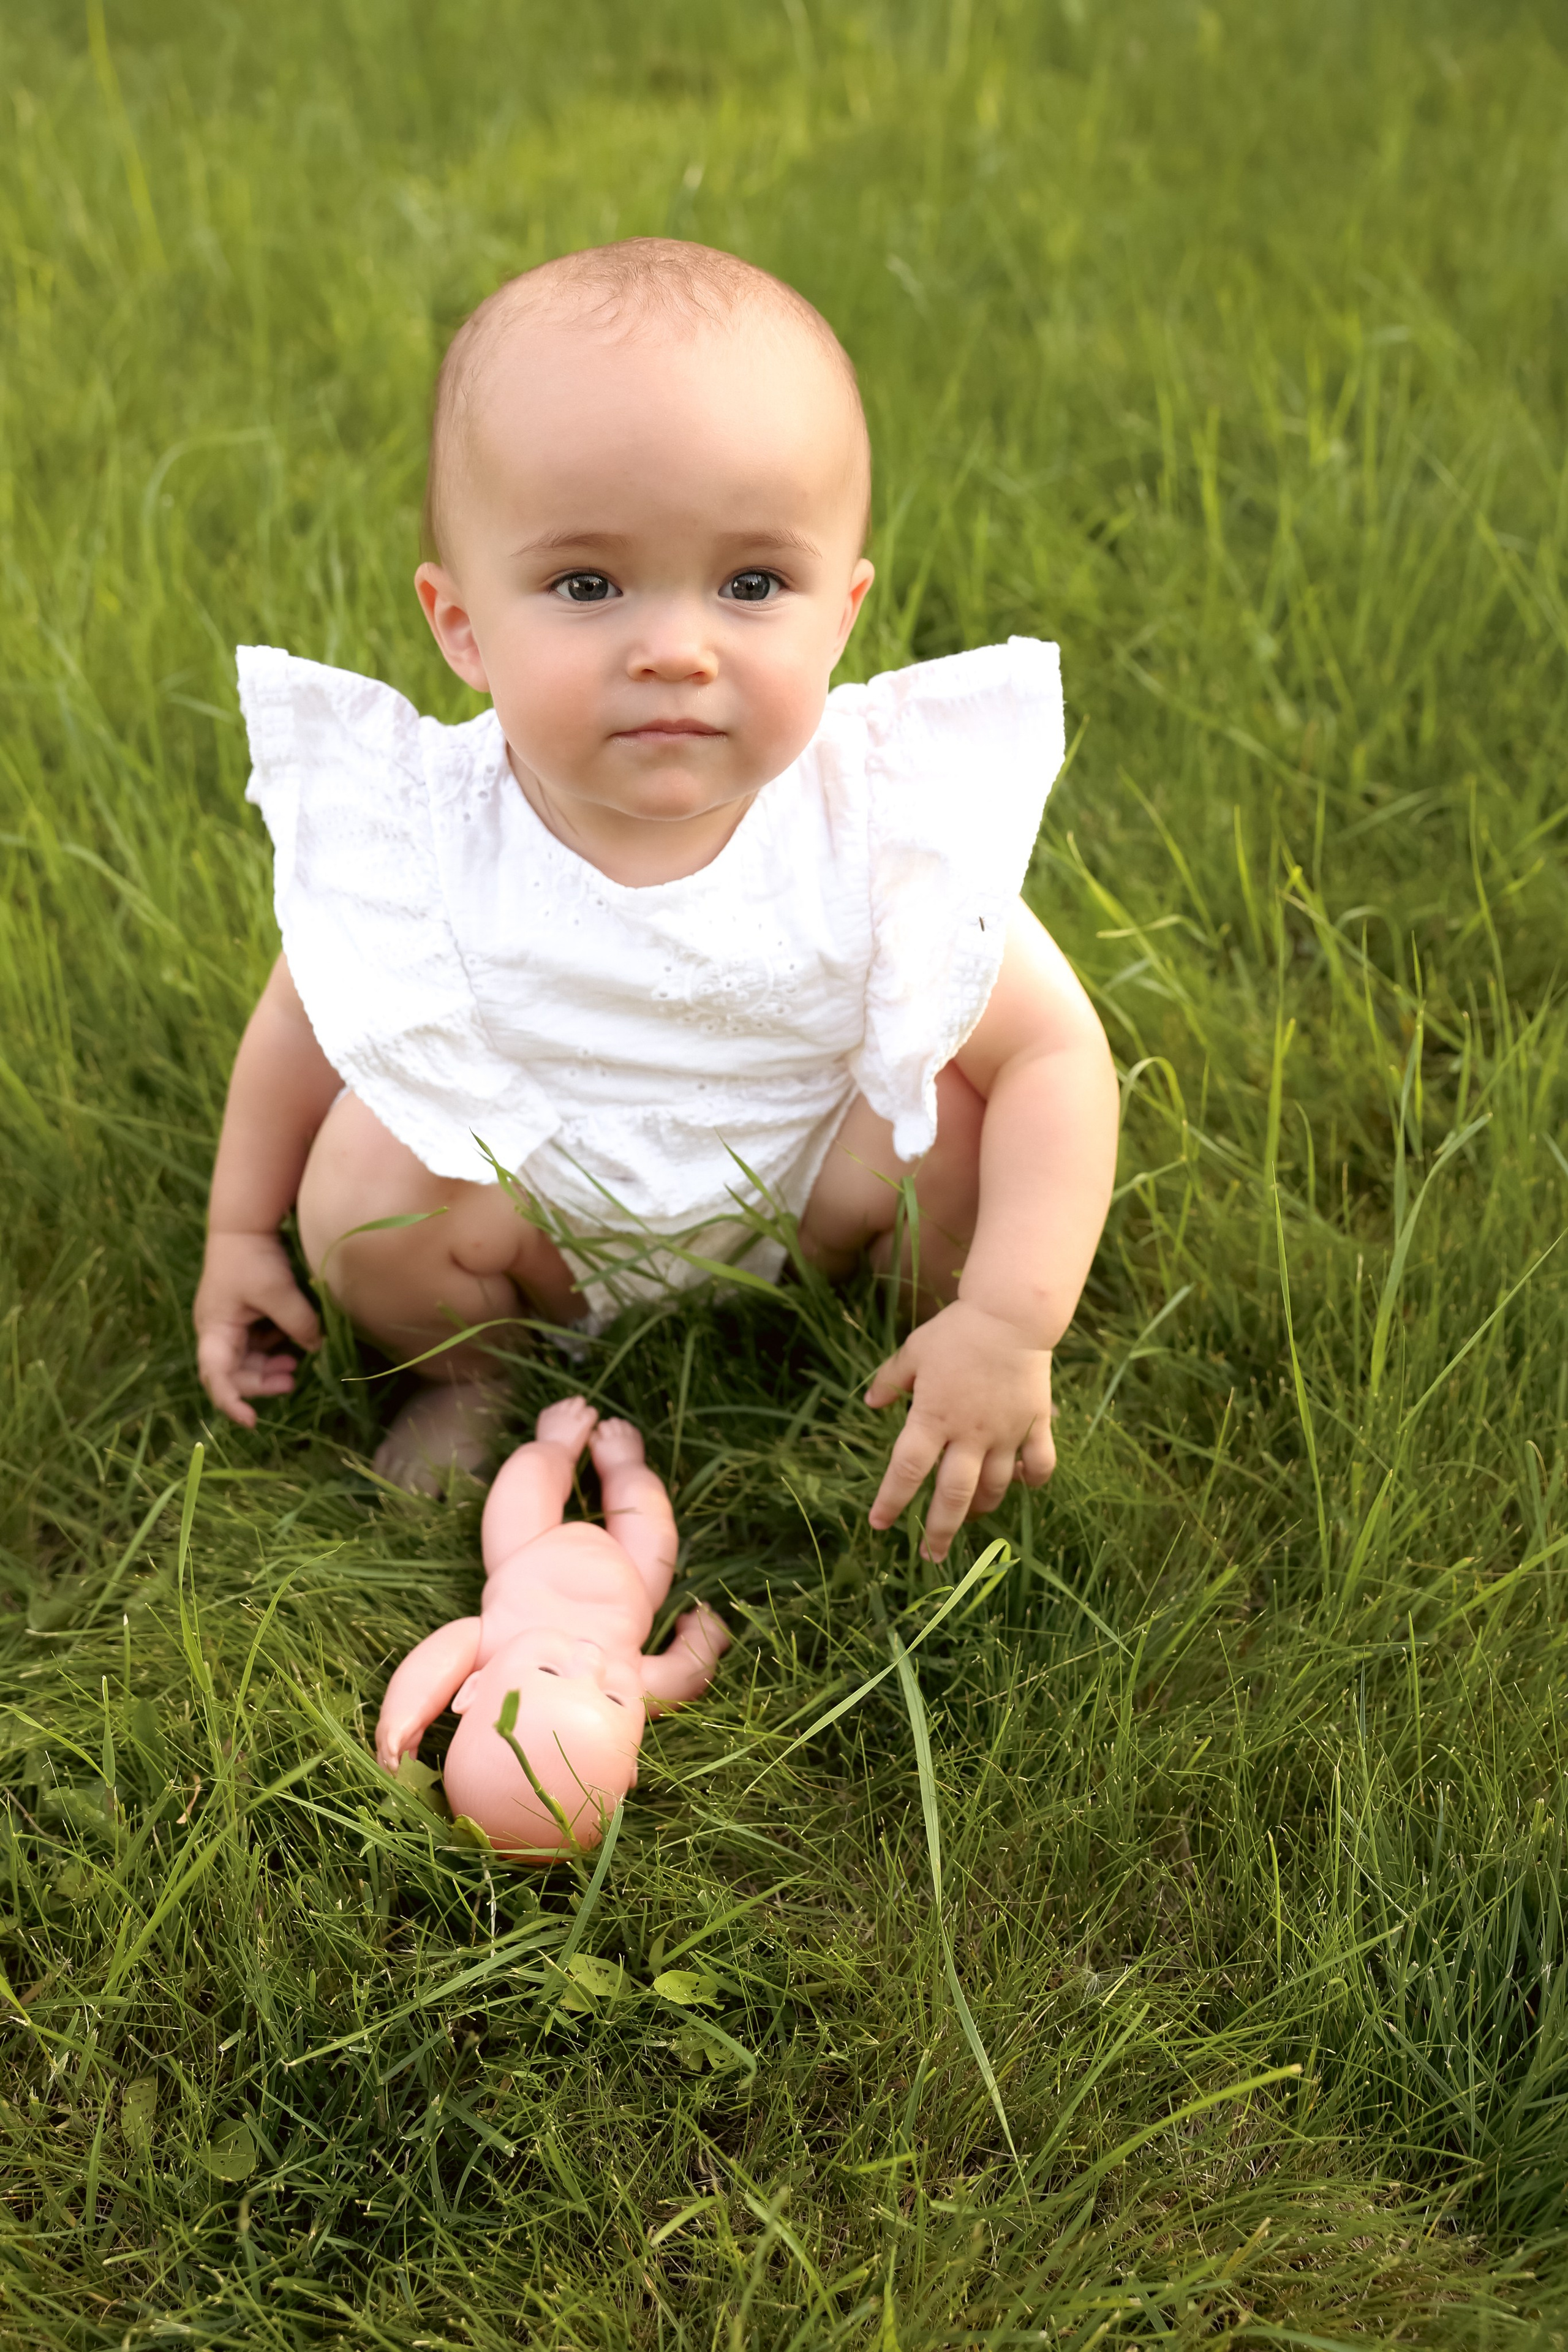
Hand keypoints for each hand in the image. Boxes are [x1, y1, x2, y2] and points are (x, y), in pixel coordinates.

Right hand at [194, 1229, 321, 1427]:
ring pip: (247, 1361)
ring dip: (269, 1368)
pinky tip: (292, 1344)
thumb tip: (316, 1349)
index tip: (251, 1421)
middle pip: (234, 1373)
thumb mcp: (278, 1291)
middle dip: (261, 1383)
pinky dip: (273, 1350)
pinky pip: (257, 1344)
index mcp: (215, 1330)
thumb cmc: (252, 1258)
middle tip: (291, 1382)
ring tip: (294, 1367)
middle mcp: (217, 1332)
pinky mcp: (244, 1317)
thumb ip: (298, 1323)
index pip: (217, 1376)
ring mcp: (230, 1325)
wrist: (244, 1226)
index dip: (232, 1402)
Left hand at [865, 1299, 1055, 1562]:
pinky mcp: (1036, 1425)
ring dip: (981, 1509)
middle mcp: (969, 1435)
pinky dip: (1033, 1480)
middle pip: (953, 1496)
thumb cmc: (956, 1332)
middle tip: (930, 1557)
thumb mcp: (913, 1352)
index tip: (879, 1525)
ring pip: (996, 1488)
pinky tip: (1024, 1486)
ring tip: (971, 1519)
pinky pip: (1040, 1464)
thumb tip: (870, 1402)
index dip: (891, 1502)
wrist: (1011, 1315)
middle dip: (939, 1531)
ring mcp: (1006, 1433)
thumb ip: (891, 1380)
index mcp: (933, 1418)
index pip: (906, 1471)